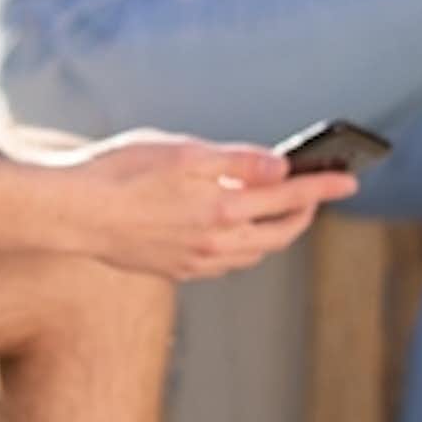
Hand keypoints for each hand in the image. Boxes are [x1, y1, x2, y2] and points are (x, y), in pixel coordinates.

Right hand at [56, 131, 357, 280]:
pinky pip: (224, 265)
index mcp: (222, 207)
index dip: (323, 186)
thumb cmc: (119, 171)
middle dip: (303, 214)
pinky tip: (233, 237)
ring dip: (275, 235)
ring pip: (254, 254)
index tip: (350, 179)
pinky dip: (243, 250)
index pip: (291, 197)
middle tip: (313, 196)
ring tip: (279, 215)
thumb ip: (238, 161)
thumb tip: (283, 168)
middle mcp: (216, 241)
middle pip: (279, 234)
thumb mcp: (181, 150)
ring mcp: (195, 261)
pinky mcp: (173, 270)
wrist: (71, 213)